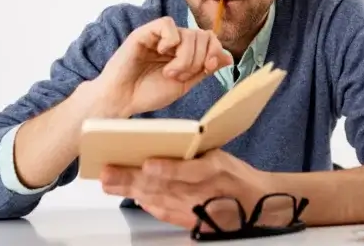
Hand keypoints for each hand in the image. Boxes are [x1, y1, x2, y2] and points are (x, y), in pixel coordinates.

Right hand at [88, 16, 232, 117]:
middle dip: (197, 60)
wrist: (122, 99)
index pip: (209, 39)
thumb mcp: (184, 84)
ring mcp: (159, 36)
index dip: (214, 51)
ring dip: (184, 57)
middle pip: (202, 36)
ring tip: (169, 73)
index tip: (208, 69)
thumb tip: (228, 57)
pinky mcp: (144, 33)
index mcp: (183, 52)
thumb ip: (204, 70)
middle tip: (180, 76)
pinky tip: (162, 54)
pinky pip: (167, 24)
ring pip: (188, 33)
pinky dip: (171, 40)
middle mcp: (173, 41)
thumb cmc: (148, 93)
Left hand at [99, 150, 271, 229]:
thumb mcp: (219, 156)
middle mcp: (201, 193)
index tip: (147, 164)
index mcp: (213, 171)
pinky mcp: (189, 222)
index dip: (166, 169)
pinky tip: (131, 196)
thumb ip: (193, 152)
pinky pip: (163, 212)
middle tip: (108, 173)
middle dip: (132, 180)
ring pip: (157, 199)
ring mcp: (193, 210)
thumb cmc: (236, 176)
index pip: (187, 171)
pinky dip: (146, 204)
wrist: (255, 204)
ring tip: (110, 183)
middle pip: (162, 187)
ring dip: (130, 191)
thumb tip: (160, 141)